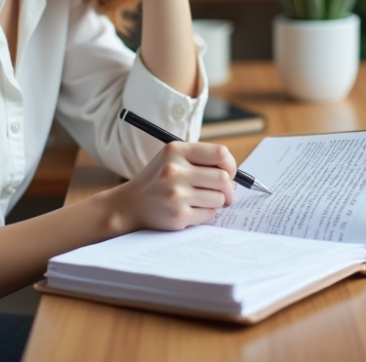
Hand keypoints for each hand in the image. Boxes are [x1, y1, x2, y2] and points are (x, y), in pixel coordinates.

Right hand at [107, 141, 236, 233]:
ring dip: (217, 201)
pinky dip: (206, 213)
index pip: (220, 153)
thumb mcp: (173, 159)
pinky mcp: (178, 216)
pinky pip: (209, 214)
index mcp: (176, 150)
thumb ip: (201, 160)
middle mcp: (174, 170)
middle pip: (223, 178)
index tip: (229, 172)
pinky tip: (193, 210)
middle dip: (229, 188)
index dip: (231, 165)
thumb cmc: (158, 179)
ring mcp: (176, 194)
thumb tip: (235, 178)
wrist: (130, 205)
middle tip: (226, 193)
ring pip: (219, 198)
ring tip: (203, 200)